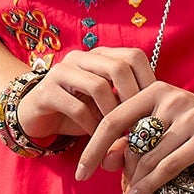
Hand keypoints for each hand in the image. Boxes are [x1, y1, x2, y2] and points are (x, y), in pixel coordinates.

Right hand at [13, 46, 155, 142]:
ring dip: (112, 114)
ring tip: (117, 133)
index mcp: (99, 55)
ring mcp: (61, 72)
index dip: (147, 81)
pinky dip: (91, 126)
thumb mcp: (106, 104)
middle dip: (132, 98)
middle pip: (118, 67)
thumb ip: (126, 102)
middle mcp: (81, 58)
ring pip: (98, 86)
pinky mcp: (46, 92)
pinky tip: (96, 138)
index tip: (154, 109)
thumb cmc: (77, 111)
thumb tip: (158, 115)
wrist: (36, 116)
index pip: (133, 56)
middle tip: (138, 123)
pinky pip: (76, 107)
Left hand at [74, 82, 193, 193]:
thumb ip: (133, 139)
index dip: (93, 148)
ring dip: (134, 183)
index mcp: (154, 91)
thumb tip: (103, 162)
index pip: (113, 120)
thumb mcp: (163, 126)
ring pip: (148, 157)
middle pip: (131, 143)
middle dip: (121, 172)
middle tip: (120, 192)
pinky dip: (149, 185)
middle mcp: (170, 99)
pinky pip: (168, 167)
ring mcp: (189, 117)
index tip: (80, 173)